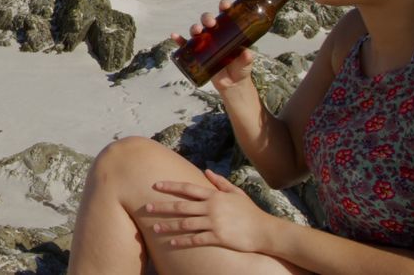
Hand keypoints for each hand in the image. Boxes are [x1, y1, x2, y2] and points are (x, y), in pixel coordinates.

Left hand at [146, 169, 272, 252]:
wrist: (266, 231)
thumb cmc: (250, 212)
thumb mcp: (236, 193)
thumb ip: (220, 182)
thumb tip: (206, 170)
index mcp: (214, 195)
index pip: (187, 188)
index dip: (170, 186)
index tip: (156, 185)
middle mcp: (212, 207)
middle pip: (181, 206)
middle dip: (163, 207)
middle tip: (147, 208)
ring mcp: (215, 223)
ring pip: (185, 223)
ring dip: (169, 226)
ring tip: (154, 228)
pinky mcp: (218, 237)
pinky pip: (196, 239)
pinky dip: (183, 241)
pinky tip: (171, 243)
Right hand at [170, 0, 254, 91]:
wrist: (232, 84)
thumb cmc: (241, 68)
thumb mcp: (246, 62)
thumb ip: (247, 58)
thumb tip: (246, 53)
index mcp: (229, 31)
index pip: (226, 15)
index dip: (224, 7)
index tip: (225, 5)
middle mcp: (215, 34)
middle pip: (208, 21)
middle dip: (207, 18)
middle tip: (211, 23)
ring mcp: (205, 43)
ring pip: (196, 30)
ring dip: (194, 27)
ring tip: (197, 31)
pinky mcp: (197, 54)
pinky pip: (185, 45)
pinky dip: (179, 40)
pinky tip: (174, 36)